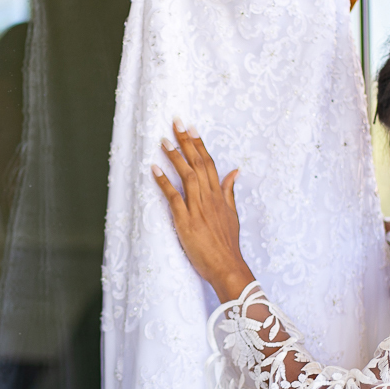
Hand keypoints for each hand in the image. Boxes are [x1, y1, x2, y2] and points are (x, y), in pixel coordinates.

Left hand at [152, 120, 255, 303]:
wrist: (228, 266)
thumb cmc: (228, 244)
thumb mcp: (232, 214)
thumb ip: (230, 191)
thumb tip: (235, 171)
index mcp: (219, 196)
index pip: (209, 164)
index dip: (199, 144)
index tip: (192, 128)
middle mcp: (209, 198)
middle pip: (198, 164)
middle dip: (186, 142)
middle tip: (176, 122)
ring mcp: (198, 209)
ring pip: (187, 176)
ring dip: (174, 157)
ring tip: (164, 141)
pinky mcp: (186, 221)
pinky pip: (174, 198)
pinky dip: (164, 183)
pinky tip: (154, 170)